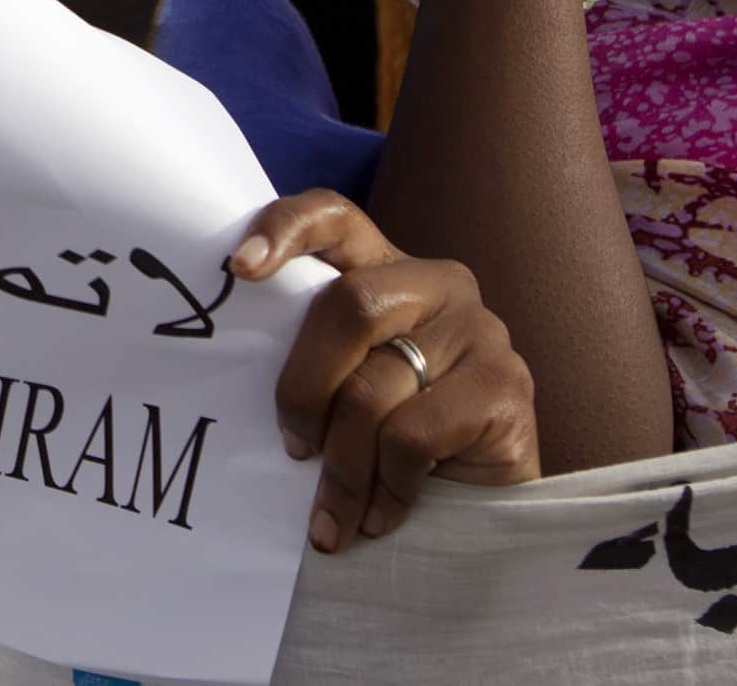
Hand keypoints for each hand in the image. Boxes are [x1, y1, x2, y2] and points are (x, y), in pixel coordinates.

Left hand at [238, 189, 538, 550]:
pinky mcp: (505, 385)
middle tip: (293, 449)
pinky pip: (412, 434)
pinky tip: (384, 514)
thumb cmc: (391, 452)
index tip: (239, 268)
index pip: (334, 216)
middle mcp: (437, 283)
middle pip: (345, 306)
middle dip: (304, 390)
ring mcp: (479, 329)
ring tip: (332, 519)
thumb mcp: (342, 395)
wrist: (483, 516)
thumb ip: (311, 364)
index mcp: (385, 270)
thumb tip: (232, 374)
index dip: (284, 228)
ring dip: (342, 468)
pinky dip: (387, 485)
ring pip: (373, 388)